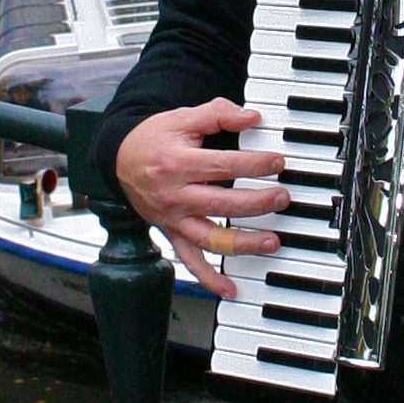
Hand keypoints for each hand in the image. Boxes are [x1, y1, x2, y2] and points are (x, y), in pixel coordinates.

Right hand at [112, 99, 285, 298]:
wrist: (120, 159)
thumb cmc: (154, 138)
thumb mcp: (182, 117)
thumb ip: (218, 114)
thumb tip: (251, 117)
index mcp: (177, 164)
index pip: (224, 166)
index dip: (255, 164)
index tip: (278, 163)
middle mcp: (174, 196)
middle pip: (222, 204)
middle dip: (258, 203)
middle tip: (283, 198)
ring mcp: (172, 219)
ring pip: (210, 238)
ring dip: (243, 243)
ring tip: (272, 241)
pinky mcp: (171, 233)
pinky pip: (190, 261)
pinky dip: (209, 278)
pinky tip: (230, 288)